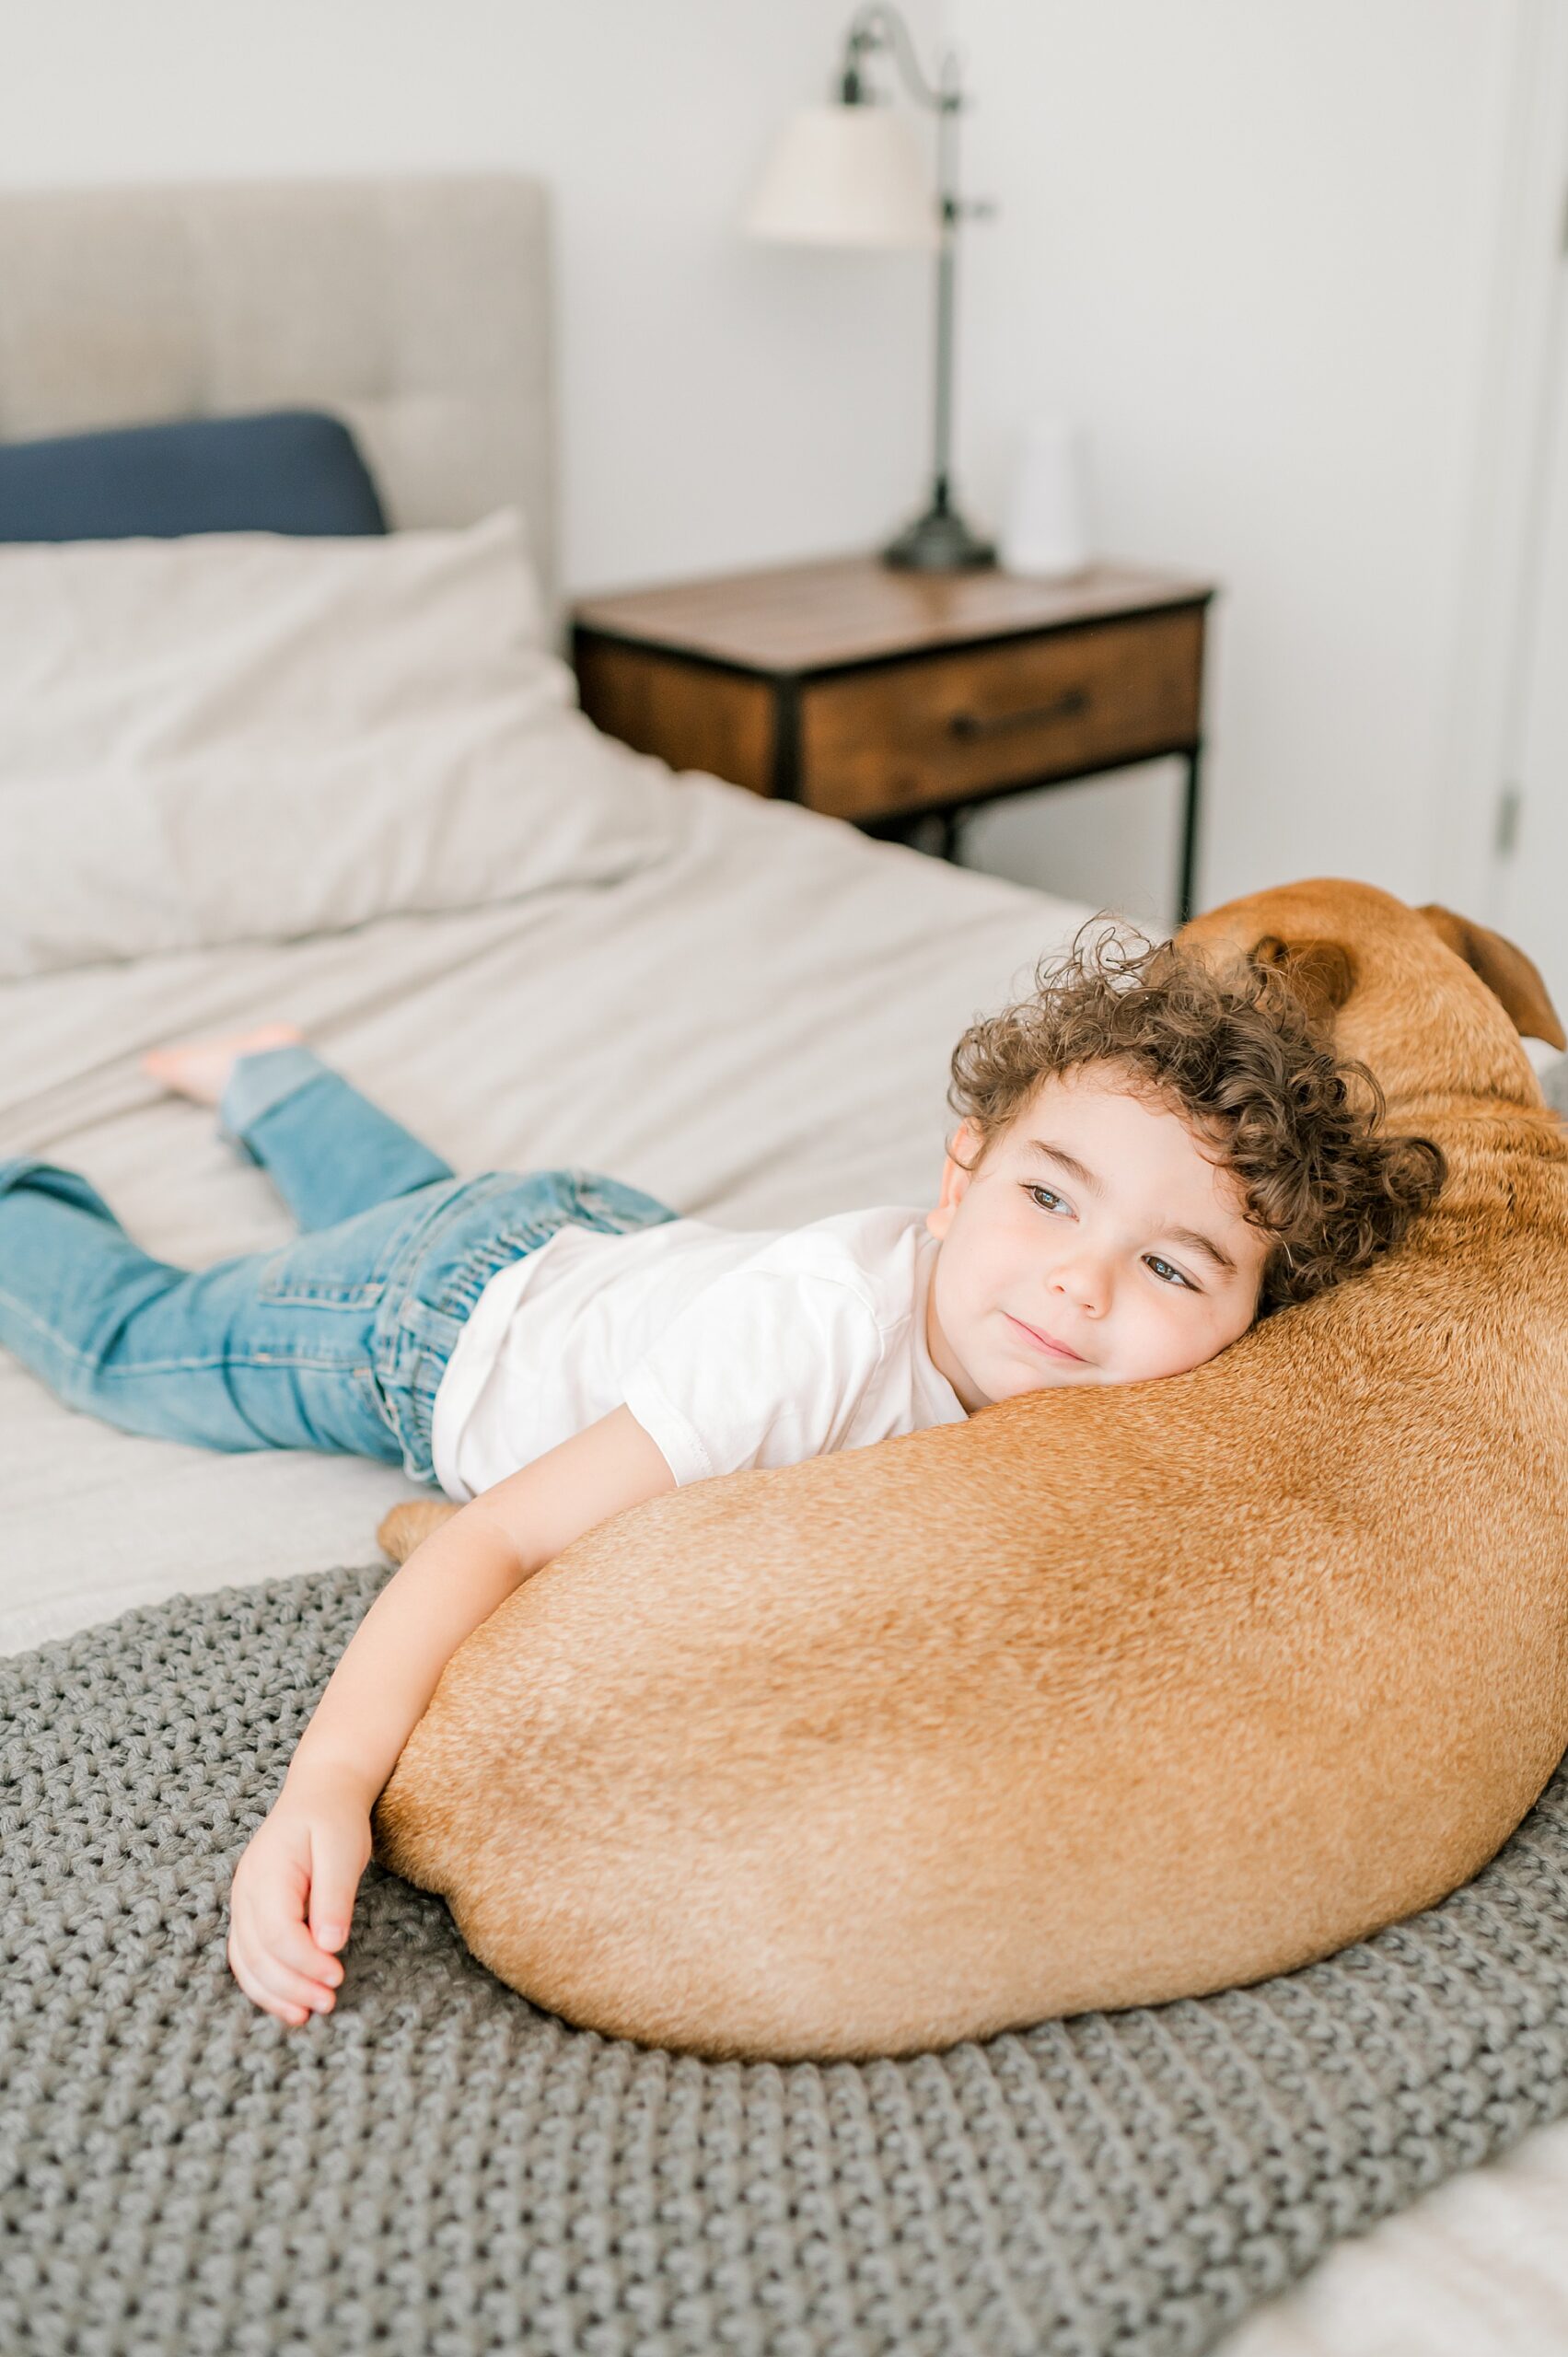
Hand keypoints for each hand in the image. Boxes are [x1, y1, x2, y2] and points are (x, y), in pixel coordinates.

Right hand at [227, 1768, 371, 2024]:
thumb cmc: (334, 1819)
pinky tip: (290, 2003)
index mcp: (267, 1872)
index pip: (278, 1932)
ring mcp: (243, 1903)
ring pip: (246, 1962)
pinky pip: (247, 1957)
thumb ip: (334, 1896)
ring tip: (307, 2015)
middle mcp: (246, 1891)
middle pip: (258, 1953)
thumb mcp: (343, 1849)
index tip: (337, 1977)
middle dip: (292, 1985)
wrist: (319, 1793)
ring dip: (274, 1993)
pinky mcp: (250, 1914)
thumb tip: (330, 1945)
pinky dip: (265, 1985)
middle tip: (328, 2003)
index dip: (305, 1962)